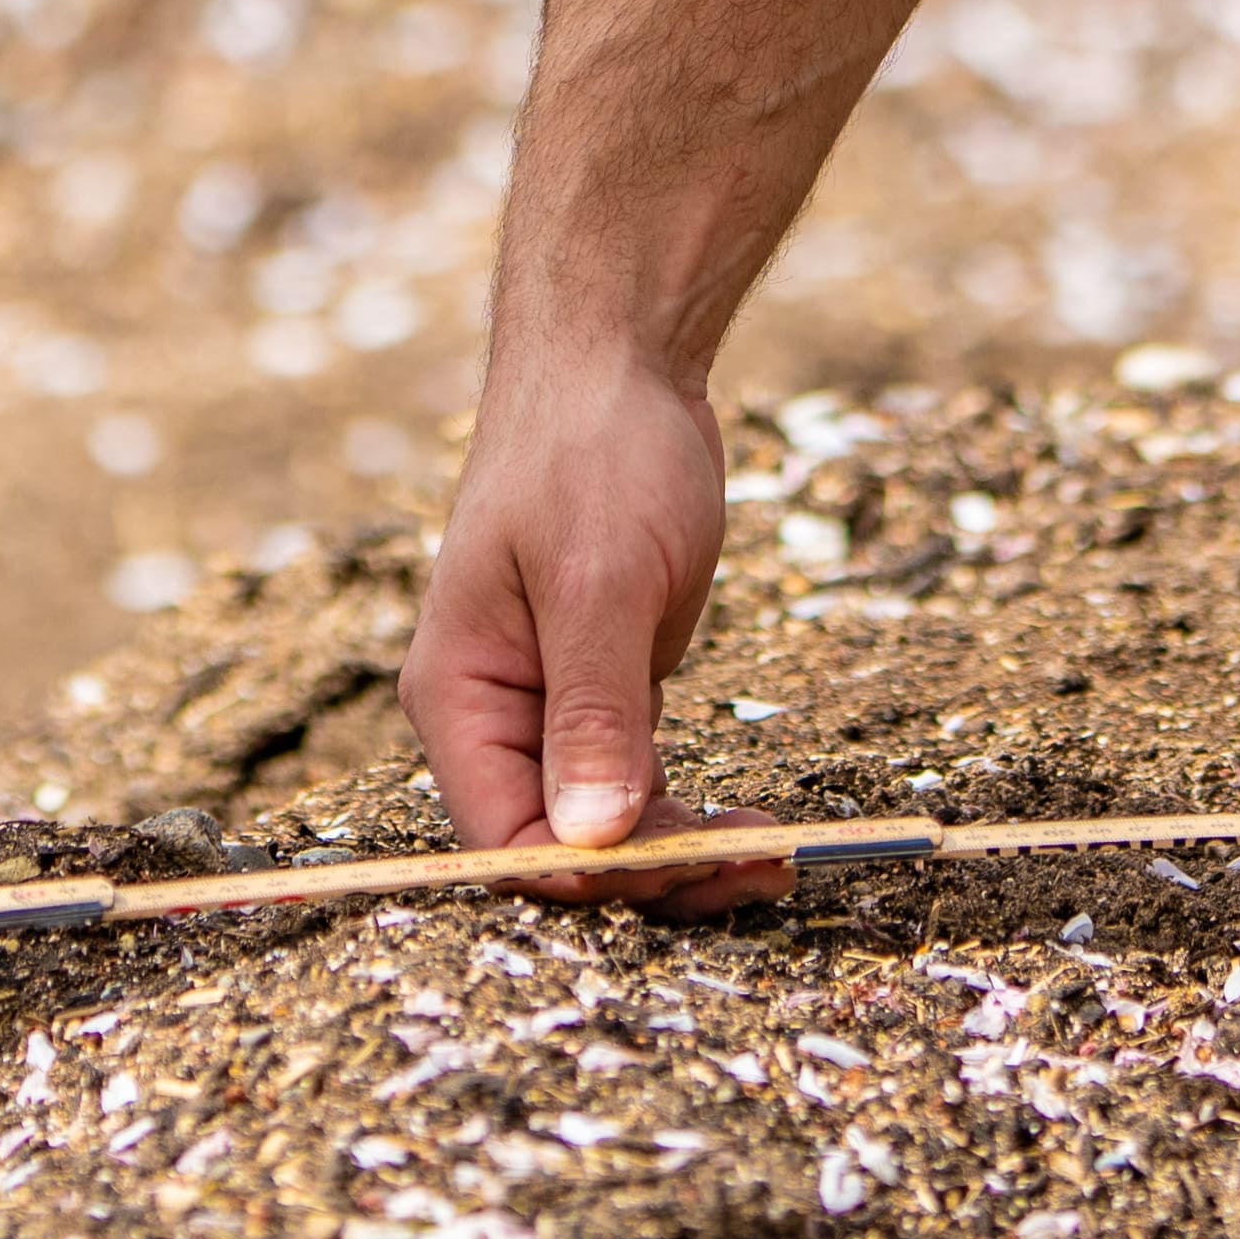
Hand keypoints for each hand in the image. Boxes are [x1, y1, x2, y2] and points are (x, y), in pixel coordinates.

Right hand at [405, 336, 727, 858]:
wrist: (617, 363)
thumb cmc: (592, 451)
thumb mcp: (601, 580)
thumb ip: (596, 713)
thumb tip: (593, 840)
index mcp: (461, 695)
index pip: (504, 839)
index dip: (593, 876)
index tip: (691, 864)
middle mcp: (492, 716)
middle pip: (559, 848)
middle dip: (656, 872)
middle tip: (762, 866)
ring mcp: (548, 707)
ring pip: (605, 830)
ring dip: (685, 853)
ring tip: (778, 859)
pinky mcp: (602, 694)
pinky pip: (636, 788)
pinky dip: (689, 815)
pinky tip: (756, 828)